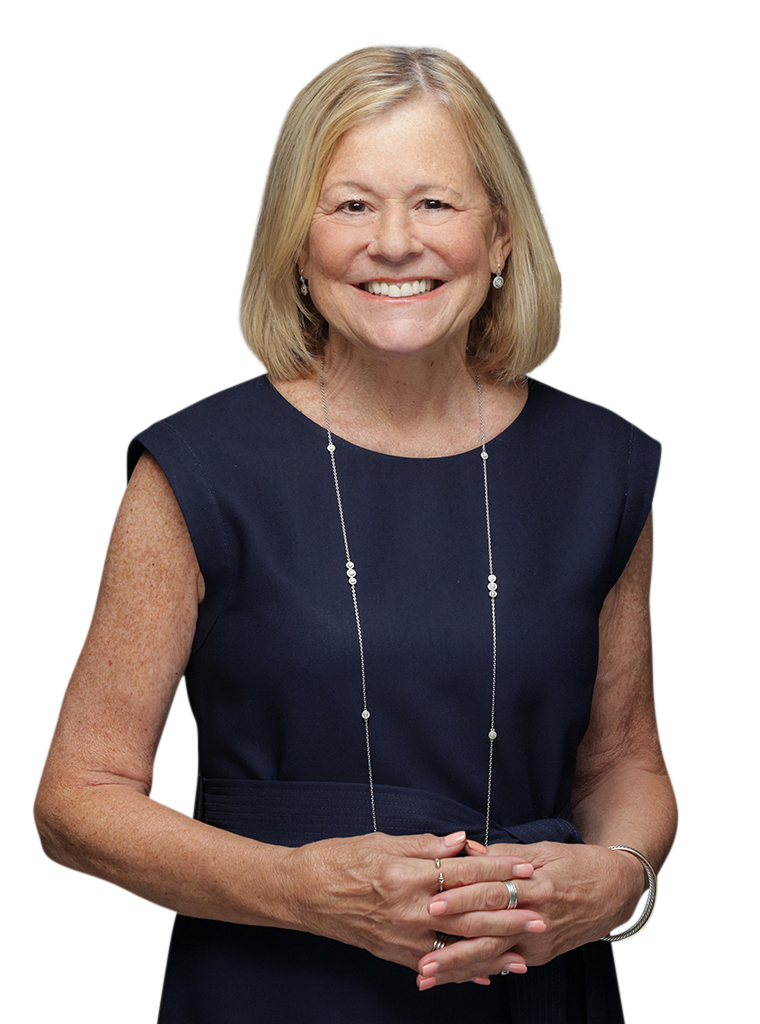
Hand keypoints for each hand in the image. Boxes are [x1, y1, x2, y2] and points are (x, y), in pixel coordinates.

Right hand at [284, 830, 543, 976]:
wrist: (303, 892)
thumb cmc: (339, 859)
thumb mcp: (382, 841)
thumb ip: (425, 844)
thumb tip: (462, 842)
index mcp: (407, 874)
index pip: (463, 872)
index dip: (497, 870)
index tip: (525, 869)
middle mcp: (409, 909)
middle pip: (468, 912)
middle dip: (507, 913)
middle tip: (540, 913)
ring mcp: (402, 936)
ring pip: (457, 946)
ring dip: (493, 950)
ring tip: (524, 952)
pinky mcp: (393, 954)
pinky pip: (435, 966)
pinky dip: (462, 972)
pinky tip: (486, 977)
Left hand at [415, 840, 643, 988]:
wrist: (617, 891)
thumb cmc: (579, 864)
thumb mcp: (544, 850)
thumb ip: (503, 855)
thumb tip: (467, 848)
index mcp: (536, 887)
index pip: (492, 894)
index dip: (461, 899)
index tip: (433, 904)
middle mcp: (537, 919)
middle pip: (489, 934)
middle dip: (453, 947)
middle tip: (423, 956)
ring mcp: (539, 942)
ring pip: (493, 956)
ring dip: (459, 968)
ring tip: (429, 975)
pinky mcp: (541, 954)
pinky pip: (505, 964)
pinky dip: (480, 971)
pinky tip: (457, 979)